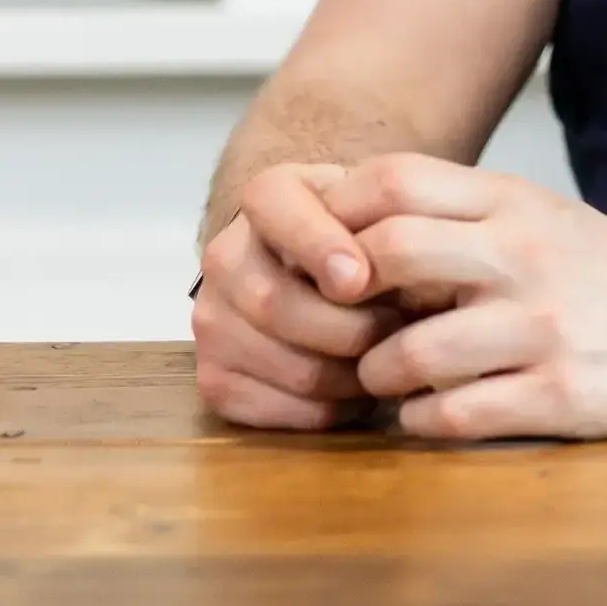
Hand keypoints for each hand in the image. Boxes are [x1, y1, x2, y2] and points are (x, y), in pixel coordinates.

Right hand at [192, 161, 399, 431]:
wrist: (327, 275)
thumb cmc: (366, 238)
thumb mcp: (379, 209)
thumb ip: (385, 222)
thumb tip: (390, 270)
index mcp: (267, 196)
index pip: (277, 211)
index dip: (316, 246)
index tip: (360, 279)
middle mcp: (224, 254)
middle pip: (272, 303)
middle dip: (347, 328)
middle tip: (395, 333)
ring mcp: (211, 319)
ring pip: (280, 363)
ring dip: (345, 374)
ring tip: (384, 362)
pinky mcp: (212, 378)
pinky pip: (271, 408)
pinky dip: (323, 409)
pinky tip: (352, 391)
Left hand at [324, 155, 606, 442]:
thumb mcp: (540, 218)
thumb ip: (458, 219)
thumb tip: (347, 236)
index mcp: (514, 202)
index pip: (392, 181)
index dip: (336, 217)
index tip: (323, 259)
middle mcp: (524, 254)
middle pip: (387, 254)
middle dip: (343, 302)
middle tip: (340, 329)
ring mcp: (543, 326)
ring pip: (409, 353)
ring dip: (379, 377)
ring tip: (386, 381)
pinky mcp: (561, 395)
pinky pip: (455, 416)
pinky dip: (424, 421)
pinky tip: (432, 414)